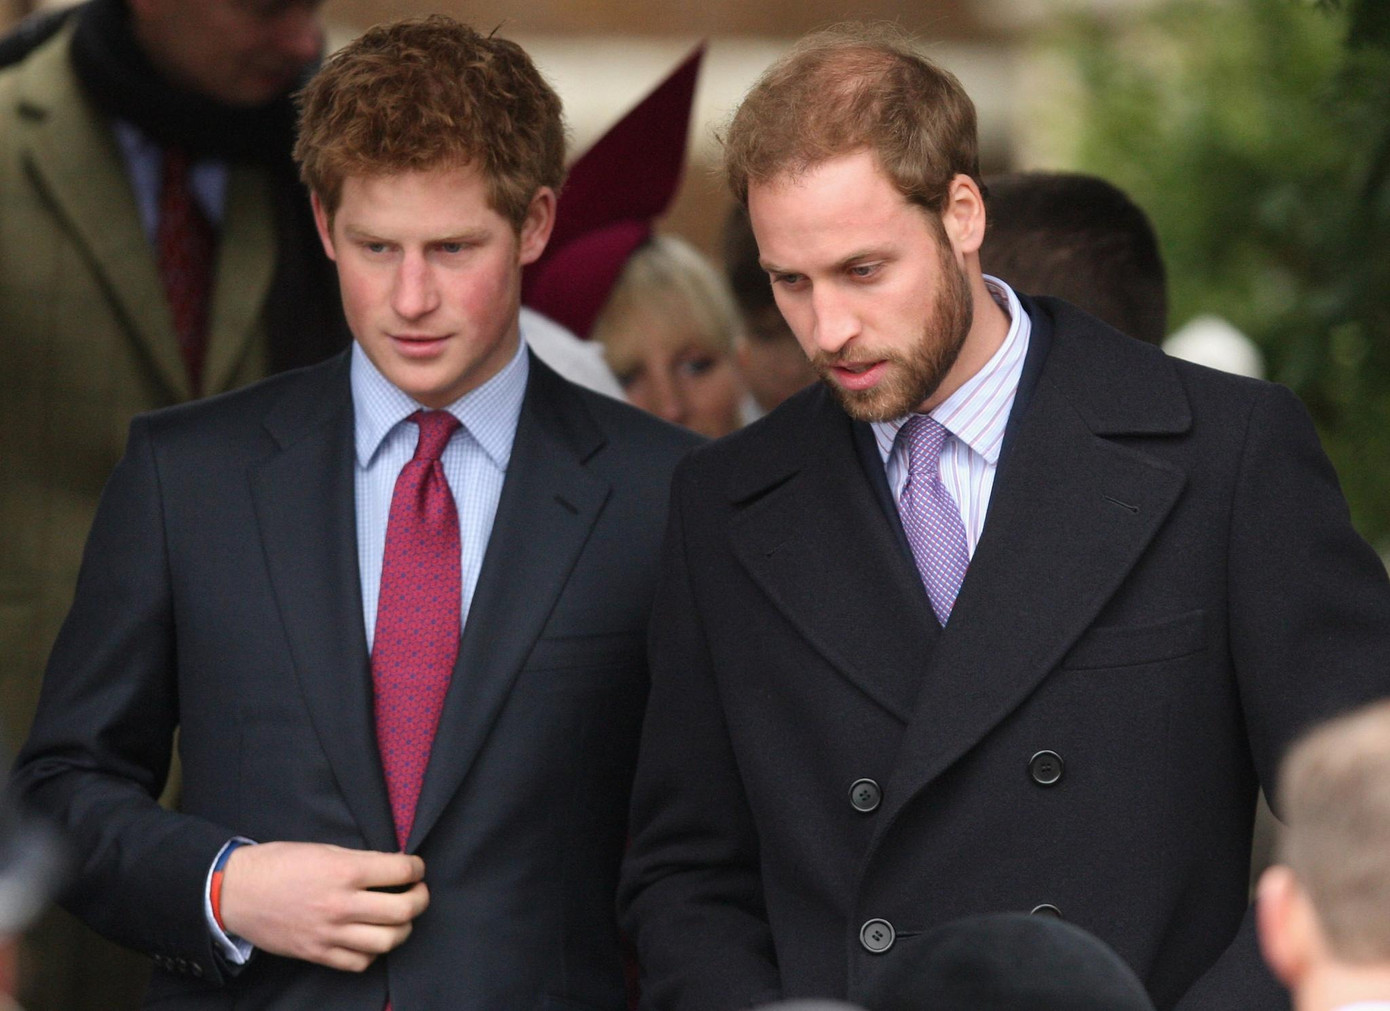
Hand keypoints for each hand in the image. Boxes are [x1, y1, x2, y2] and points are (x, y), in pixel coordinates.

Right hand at [219, 841, 428, 971]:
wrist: (237, 892)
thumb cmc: (279, 863)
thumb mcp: (324, 849)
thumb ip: (360, 860)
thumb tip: (393, 866)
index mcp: (345, 871)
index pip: (401, 871)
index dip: (417, 867)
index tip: (416, 868)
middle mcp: (341, 904)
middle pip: (403, 910)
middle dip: (420, 899)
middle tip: (417, 892)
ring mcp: (330, 933)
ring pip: (388, 941)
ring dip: (403, 928)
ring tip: (399, 917)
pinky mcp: (318, 954)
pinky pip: (360, 962)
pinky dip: (374, 952)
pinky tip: (372, 938)